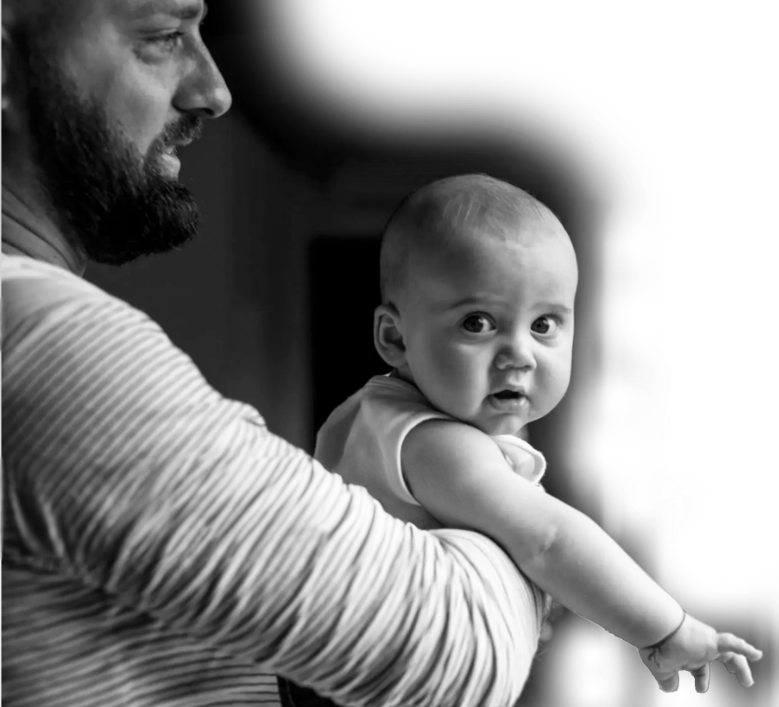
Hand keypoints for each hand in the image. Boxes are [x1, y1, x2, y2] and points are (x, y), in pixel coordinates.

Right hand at [637, 613, 763, 692]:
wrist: (654, 626)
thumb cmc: (653, 643)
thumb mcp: (659, 667)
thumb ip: (666, 677)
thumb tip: (668, 687)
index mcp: (687, 652)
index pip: (700, 666)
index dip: (702, 678)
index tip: (702, 688)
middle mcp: (698, 646)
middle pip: (721, 656)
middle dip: (733, 667)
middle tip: (743, 678)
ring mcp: (706, 643)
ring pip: (731, 653)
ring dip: (741, 665)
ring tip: (748, 678)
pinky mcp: (711, 640)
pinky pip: (732, 644)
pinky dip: (744, 648)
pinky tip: (756, 654)